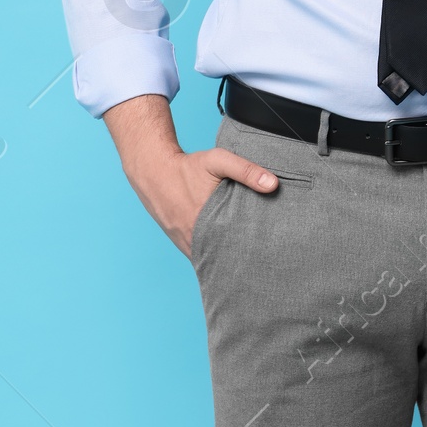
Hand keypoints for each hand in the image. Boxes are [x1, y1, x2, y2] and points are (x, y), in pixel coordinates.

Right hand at [102, 94, 276, 258]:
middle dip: (241, 262)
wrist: (153, 170)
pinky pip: (200, 255)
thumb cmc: (188, 166)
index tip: (267, 258)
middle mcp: (194, 239)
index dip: (250, 255)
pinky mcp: (180, 242)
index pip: (234, 251)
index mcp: (206, 224)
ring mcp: (185, 243)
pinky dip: (213, 256)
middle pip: (223, 259)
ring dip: (225, 260)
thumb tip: (273, 185)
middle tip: (262, 264)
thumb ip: (246, 171)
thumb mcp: (218, 161)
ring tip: (247, 265)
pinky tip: (226, 255)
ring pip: (210, 260)